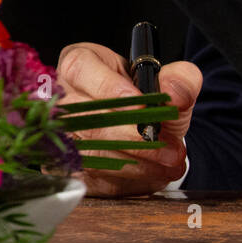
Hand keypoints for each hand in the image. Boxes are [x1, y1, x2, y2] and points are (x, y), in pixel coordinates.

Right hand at [56, 43, 201, 196]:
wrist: (146, 129)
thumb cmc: (148, 97)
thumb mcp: (170, 82)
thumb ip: (180, 80)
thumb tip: (175, 94)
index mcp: (81, 64)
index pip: (81, 69)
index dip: (111, 88)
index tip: (143, 106)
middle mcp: (63, 97)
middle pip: (87, 117)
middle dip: (134, 136)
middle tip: (169, 146)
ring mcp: (61, 133)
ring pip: (93, 151)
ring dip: (138, 161)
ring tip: (171, 161)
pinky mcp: (69, 165)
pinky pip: (97, 176)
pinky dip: (132, 178)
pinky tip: (157, 173)